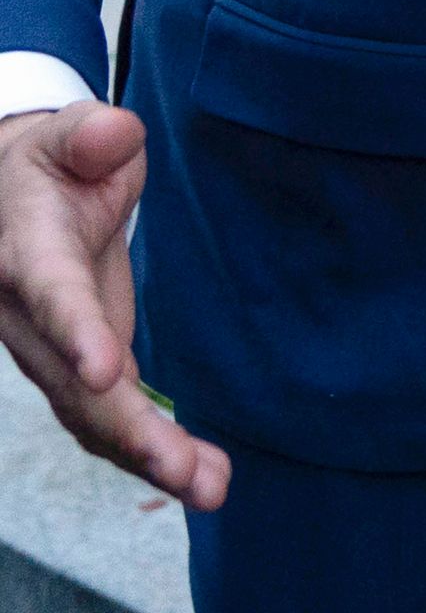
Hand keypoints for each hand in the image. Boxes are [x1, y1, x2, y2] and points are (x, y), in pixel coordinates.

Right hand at [0, 106, 226, 510]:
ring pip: (90, 414)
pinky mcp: (77, 369)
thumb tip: (113, 136)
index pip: (52, 297)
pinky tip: (201, 477)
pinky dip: (149, 450)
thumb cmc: (53, 162)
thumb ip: (90, 137)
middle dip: (129, 429)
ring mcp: (50, 352)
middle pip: (74, 382)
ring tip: (208, 488)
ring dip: (147, 456)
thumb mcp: (69, 135)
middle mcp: (29, 317)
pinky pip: (107, 418)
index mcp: (27, 254)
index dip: (75, 333)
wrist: (12, 198)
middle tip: (185, 471)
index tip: (104, 371)